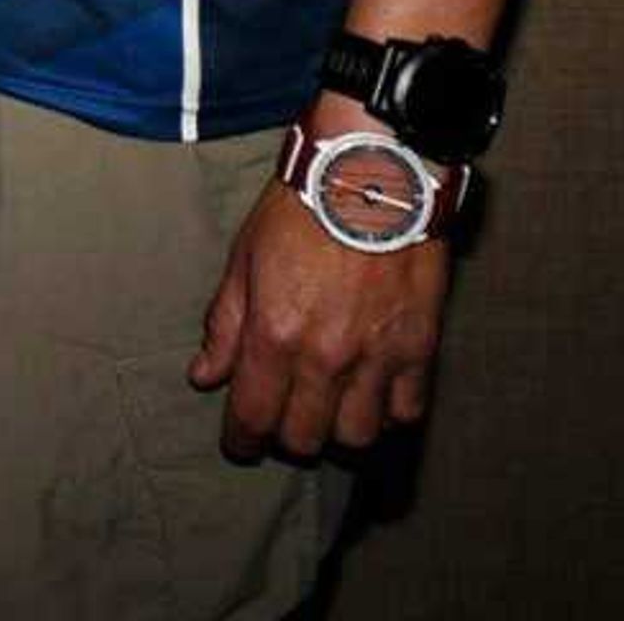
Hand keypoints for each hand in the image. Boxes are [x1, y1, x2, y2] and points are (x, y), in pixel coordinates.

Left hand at [189, 172, 448, 457]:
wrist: (371, 179)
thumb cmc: (298, 211)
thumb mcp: (244, 261)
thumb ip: (226, 325)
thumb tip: (204, 377)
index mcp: (275, 334)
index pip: (255, 415)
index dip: (242, 440)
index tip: (239, 445)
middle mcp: (326, 357)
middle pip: (305, 437)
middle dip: (286, 438)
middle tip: (281, 421)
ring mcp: (377, 358)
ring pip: (356, 436)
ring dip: (337, 432)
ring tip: (327, 412)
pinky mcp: (419, 351)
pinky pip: (405, 413)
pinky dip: (386, 416)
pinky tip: (371, 399)